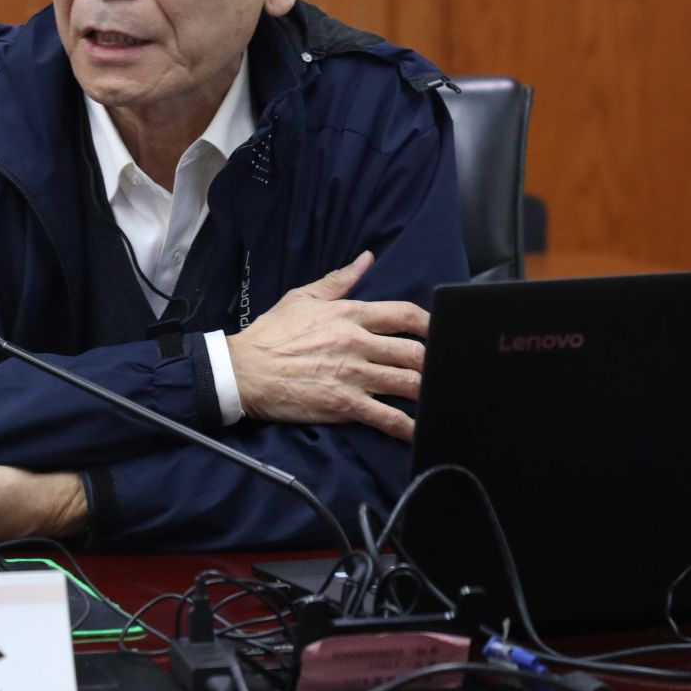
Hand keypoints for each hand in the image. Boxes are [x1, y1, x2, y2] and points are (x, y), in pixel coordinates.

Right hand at [226, 251, 427, 441]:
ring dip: (429, 391)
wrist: (244, 372)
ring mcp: (353, 376)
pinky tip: (422, 431)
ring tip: (441, 396)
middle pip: (414, 352)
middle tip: (446, 368)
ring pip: (407, 383)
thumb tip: (366, 259)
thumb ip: (340, 280)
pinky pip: (387, 418)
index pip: (404, 314)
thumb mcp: (303, 297)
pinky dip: (408, 427)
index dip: (431, 323)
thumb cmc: (271, 334)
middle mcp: (357, 343)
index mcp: (349, 315)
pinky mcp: (345, 405)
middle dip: (435, 361)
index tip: (442, 331)